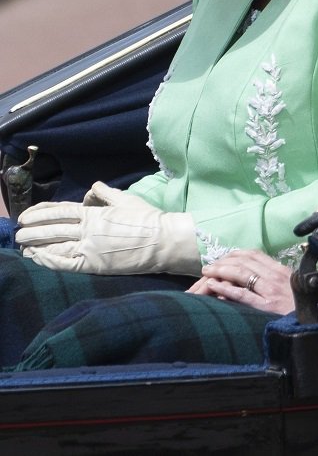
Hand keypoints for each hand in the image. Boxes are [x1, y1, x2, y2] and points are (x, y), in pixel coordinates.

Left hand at [16, 181, 201, 276]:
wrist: (162, 242)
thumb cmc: (147, 219)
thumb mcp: (125, 199)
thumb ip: (105, 193)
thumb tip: (92, 189)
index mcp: (95, 213)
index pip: (60, 211)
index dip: (41, 212)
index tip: (26, 215)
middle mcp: (89, 230)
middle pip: (53, 229)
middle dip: (32, 230)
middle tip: (18, 231)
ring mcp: (90, 249)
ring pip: (56, 247)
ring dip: (36, 246)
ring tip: (23, 246)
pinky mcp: (95, 266)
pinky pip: (66, 264)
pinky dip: (49, 261)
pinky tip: (38, 259)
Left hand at [187, 249, 294, 314]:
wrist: (315, 324)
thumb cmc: (302, 306)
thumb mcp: (292, 285)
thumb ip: (276, 277)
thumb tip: (256, 273)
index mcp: (280, 270)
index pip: (254, 254)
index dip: (236, 253)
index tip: (224, 256)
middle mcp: (274, 277)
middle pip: (244, 262)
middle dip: (224, 261)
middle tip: (209, 265)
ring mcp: (269, 291)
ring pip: (241, 274)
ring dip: (221, 270)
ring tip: (207, 272)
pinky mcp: (266, 307)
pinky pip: (242, 294)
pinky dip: (226, 288)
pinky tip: (214, 286)